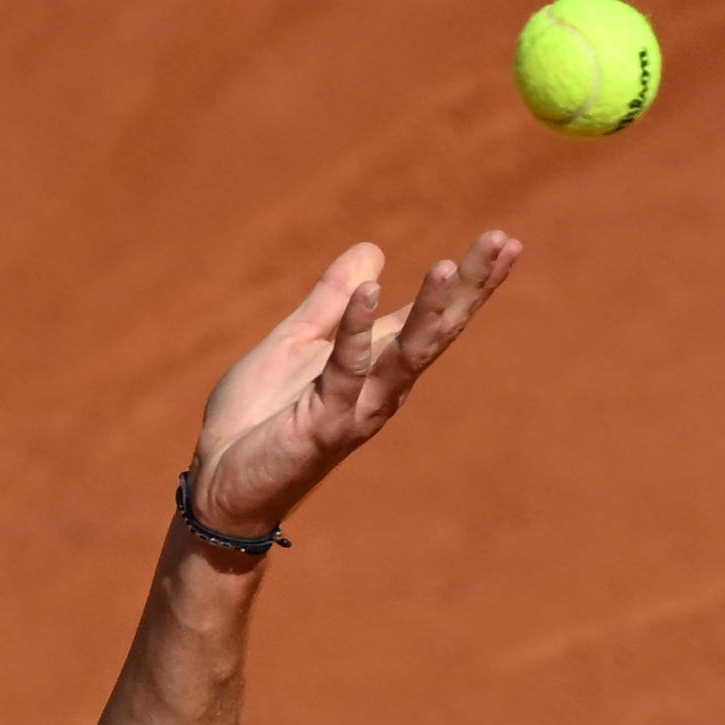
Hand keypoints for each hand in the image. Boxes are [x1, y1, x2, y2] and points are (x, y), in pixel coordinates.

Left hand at [187, 231, 521, 545]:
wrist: (218, 485)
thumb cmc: (257, 420)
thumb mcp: (295, 341)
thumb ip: (330, 300)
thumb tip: (372, 250)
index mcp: (376, 363)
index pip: (433, 317)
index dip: (470, 281)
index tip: (505, 240)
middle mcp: (380, 387)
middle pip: (436, 331)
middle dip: (471, 287)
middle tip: (503, 241)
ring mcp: (357, 408)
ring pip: (406, 354)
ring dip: (429, 310)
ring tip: (449, 266)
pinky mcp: (324, 425)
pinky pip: (345, 372)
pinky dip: (356, 332)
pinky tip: (368, 290)